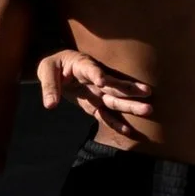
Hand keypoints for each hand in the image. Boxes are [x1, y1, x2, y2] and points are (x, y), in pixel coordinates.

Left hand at [37, 49, 154, 137]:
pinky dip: (115, 122)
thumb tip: (50, 105)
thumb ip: (48, 86)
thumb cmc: (53, 66)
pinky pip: (105, 114)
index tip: (102, 80)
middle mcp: (94, 78)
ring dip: (130, 105)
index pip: (90, 69)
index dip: (96, 74)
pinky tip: (128, 130)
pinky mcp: (94, 104)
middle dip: (128, 89)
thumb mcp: (46, 70)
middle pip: (112, 85)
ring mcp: (97, 92)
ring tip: (149, 109)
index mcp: (82, 65)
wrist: (58, 70)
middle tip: (147, 92)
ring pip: (115, 99)